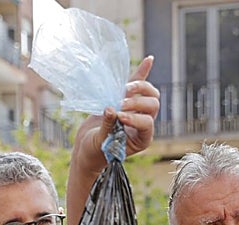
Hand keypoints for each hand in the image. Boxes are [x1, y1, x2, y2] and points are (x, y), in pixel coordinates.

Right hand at [72, 57, 159, 174]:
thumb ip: (107, 127)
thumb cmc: (94, 151)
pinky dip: (143, 71)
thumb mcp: (99, 142)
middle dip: (137, 102)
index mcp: (141, 138)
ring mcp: (137, 111)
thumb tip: (111, 109)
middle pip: (153, 106)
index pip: (147, 122)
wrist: (86, 148)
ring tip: (124, 90)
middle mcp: (143, 124)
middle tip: (119, 104)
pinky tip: (149, 59)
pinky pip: (137, 84)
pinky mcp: (126, 100)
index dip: (134, 117)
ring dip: (139, 88)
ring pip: (150, 94)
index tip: (118, 117)